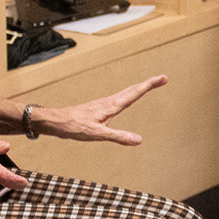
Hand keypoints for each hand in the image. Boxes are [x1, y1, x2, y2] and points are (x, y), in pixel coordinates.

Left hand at [25, 75, 167, 145]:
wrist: (55, 121)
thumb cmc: (73, 126)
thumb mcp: (97, 134)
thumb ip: (118, 137)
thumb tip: (139, 140)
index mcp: (111, 106)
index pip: (135, 93)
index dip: (150, 85)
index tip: (163, 78)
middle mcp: (109, 102)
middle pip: (132, 90)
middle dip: (148, 84)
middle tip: (162, 79)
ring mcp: (103, 104)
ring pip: (125, 93)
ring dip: (138, 88)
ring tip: (148, 86)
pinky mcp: (98, 109)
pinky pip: (118, 99)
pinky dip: (127, 96)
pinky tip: (124, 100)